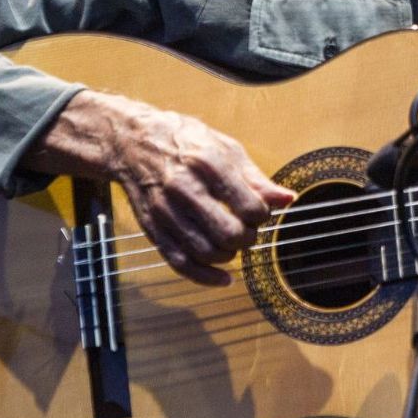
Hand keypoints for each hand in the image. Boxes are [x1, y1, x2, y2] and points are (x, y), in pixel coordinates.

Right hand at [29, 89, 294, 285]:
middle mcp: (183, 187)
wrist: (131, 141)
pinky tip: (223, 277)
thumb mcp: (224, 147)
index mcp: (207, 163)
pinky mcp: (152, 227)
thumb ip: (255, 178)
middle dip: (247, 239)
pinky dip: (205, 277)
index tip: (259, 212)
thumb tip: (287, 199)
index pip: (248, 206)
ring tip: (231, 243)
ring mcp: (164, 210)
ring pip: (205, 251)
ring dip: (228, 256)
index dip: (262, 215)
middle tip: (247, 230)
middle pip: (228, 233)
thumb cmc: (183, 141)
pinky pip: (180, 262)